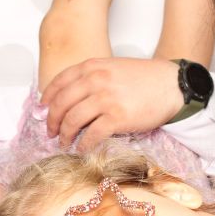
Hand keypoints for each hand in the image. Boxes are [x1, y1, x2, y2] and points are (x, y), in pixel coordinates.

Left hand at [40, 57, 183, 150]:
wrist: (171, 85)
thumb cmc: (144, 78)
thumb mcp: (112, 68)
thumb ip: (91, 78)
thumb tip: (69, 98)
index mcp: (92, 67)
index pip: (59, 82)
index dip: (47, 99)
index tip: (43, 110)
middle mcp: (95, 80)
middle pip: (61, 104)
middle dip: (52, 121)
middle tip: (50, 132)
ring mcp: (106, 99)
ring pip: (72, 120)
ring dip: (64, 135)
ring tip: (64, 142)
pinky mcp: (117, 117)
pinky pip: (91, 134)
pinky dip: (83, 144)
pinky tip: (82, 148)